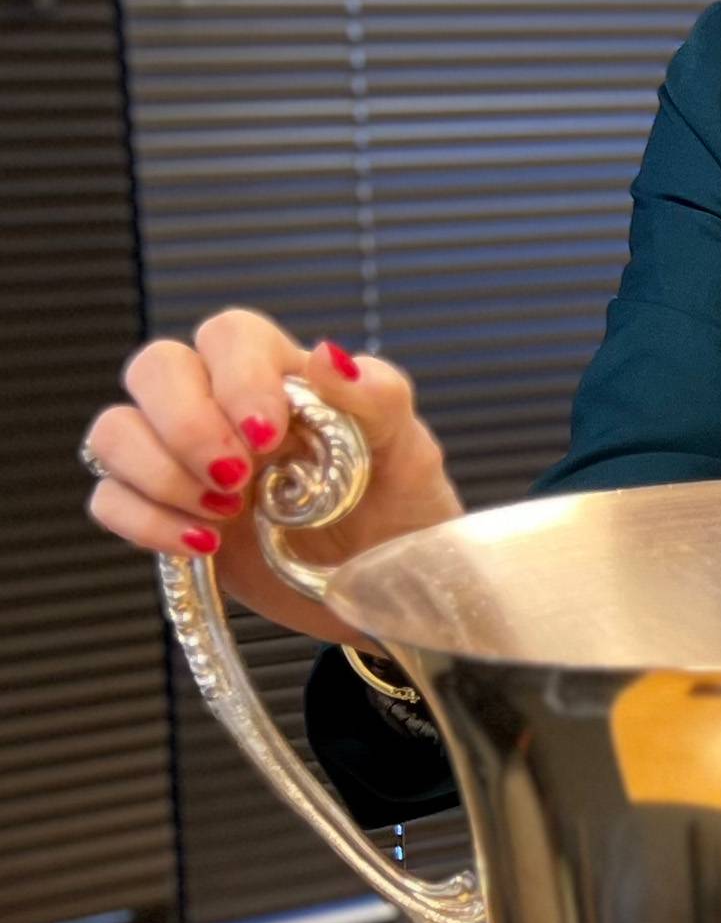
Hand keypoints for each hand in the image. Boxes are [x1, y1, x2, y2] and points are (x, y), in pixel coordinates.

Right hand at [83, 310, 463, 647]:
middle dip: (186, 425)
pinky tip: (203, 545)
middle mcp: (221, 404)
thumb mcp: (409, 453)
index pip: (230, 335)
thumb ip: (377, 397)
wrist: (383, 588)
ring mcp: (184, 457)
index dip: (237, 378)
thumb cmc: (401, 506)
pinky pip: (107, 497)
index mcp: (282, 375)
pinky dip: (144, 521)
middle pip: (156, 368)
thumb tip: (327, 354)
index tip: (270, 436)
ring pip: (115, 429)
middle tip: (237, 479)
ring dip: (160, 473)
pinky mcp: (163, 510)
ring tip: (226, 515)